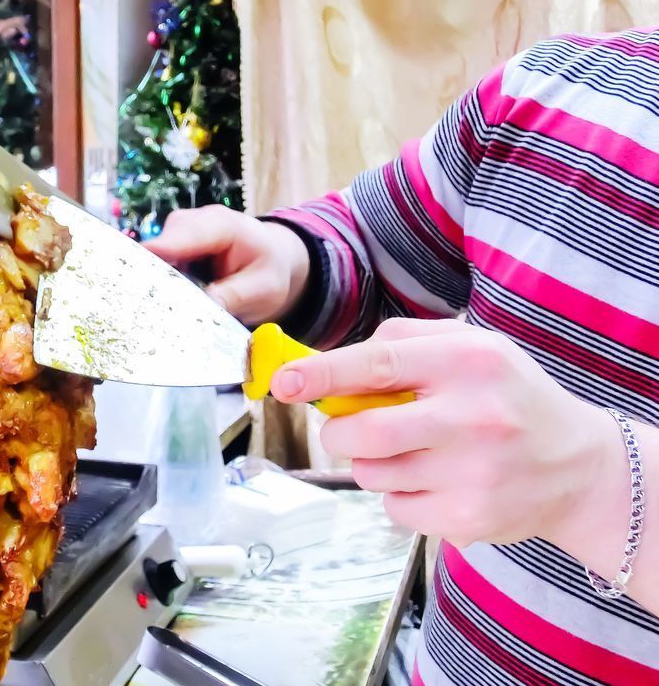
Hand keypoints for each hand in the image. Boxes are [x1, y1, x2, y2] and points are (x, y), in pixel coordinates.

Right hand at [145, 206, 310, 324]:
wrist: (272, 258)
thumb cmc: (269, 270)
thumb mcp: (263, 288)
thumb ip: (234, 297)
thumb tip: (200, 310)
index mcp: (222, 225)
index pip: (187, 235)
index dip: (162, 250)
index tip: (137, 265)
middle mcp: (194, 222)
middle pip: (163, 244)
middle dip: (152, 272)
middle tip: (142, 305)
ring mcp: (179, 233)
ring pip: (155, 254)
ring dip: (152, 279)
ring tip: (148, 308)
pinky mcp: (172, 247)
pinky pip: (157, 262)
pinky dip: (156, 280)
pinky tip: (157, 301)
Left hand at [270, 318, 621, 549]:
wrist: (579, 468)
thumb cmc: (508, 396)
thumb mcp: (470, 347)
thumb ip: (399, 345)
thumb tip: (324, 364)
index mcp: (468, 362)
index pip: (377, 365)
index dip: (321, 374)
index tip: (283, 381)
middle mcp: (473, 417)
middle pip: (364, 432)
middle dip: (340, 432)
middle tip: (350, 428)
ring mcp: (473, 473)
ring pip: (372, 474)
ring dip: (373, 463)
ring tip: (414, 451)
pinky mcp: (468, 518)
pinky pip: (395, 508)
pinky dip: (399, 496)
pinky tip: (436, 480)